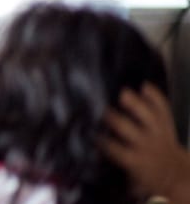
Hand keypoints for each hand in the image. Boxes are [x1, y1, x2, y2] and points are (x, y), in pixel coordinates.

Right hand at [101, 83, 189, 202]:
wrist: (177, 177)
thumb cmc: (149, 179)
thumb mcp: (131, 182)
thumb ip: (116, 171)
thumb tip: (95, 158)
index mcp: (135, 161)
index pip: (114, 149)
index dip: (102, 141)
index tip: (92, 135)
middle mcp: (146, 145)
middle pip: (127, 128)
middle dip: (114, 119)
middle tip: (102, 112)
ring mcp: (158, 134)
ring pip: (147, 116)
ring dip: (136, 105)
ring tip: (123, 94)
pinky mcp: (167, 126)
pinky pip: (163, 109)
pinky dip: (156, 97)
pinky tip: (145, 86)